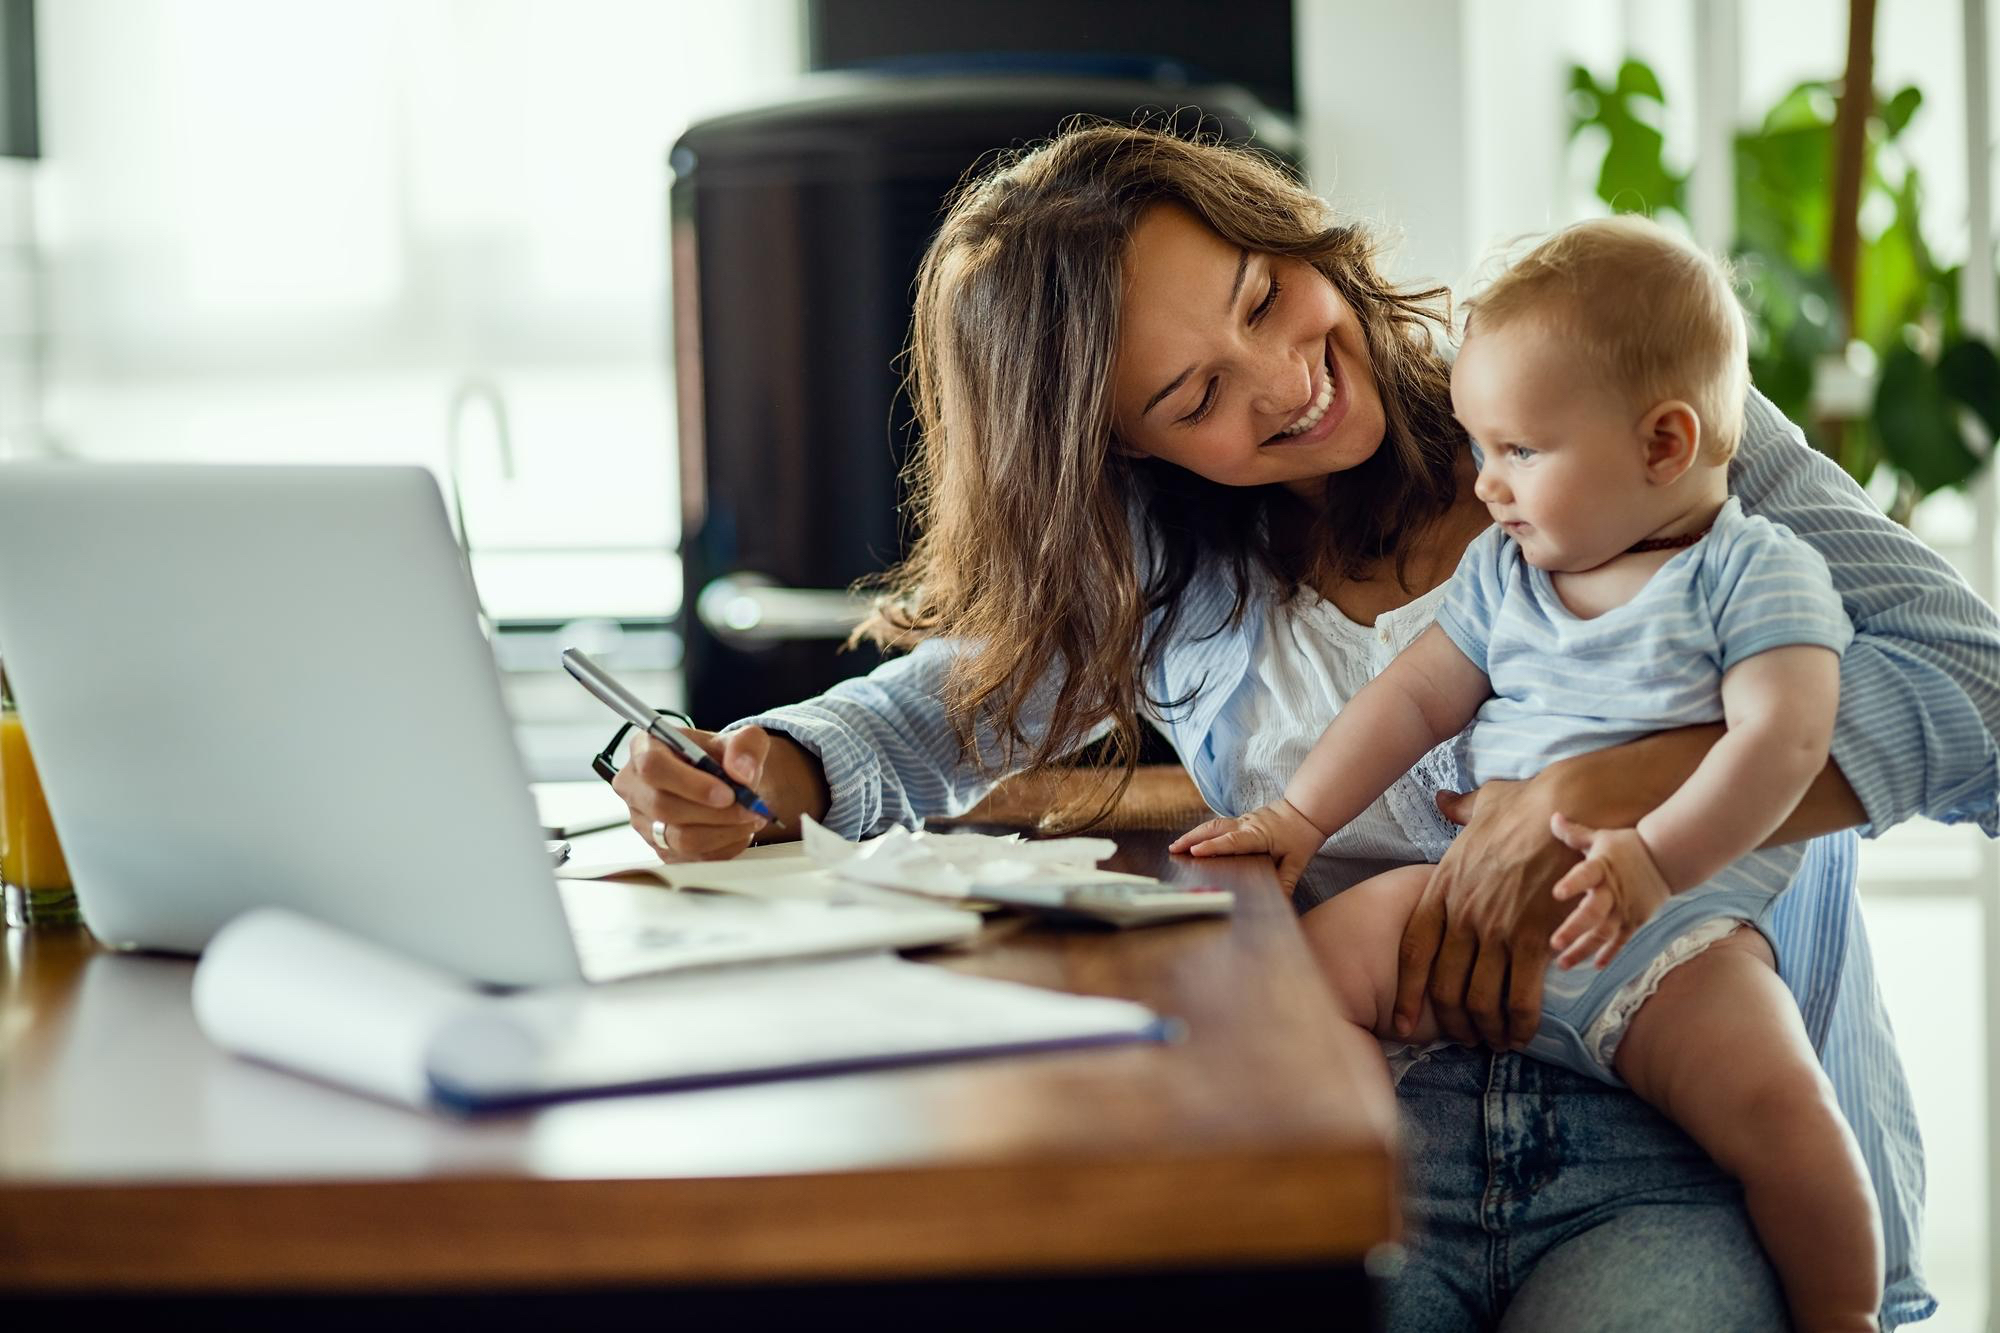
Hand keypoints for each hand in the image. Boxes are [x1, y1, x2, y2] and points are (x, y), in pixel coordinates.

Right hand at [612, 725, 770, 861]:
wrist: (728, 784)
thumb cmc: (726, 757)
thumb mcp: (744, 739)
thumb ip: (747, 745)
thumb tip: (741, 772)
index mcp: (645, 746)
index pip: (653, 766)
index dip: (690, 783)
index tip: (728, 793)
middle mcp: (635, 785)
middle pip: (664, 807)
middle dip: (715, 812)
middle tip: (750, 808)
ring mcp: (644, 821)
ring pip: (679, 838)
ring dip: (724, 832)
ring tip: (751, 818)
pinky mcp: (660, 848)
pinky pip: (691, 857)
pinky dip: (723, 847)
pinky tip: (739, 831)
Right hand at [1169, 799, 1324, 893]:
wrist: (1307, 810)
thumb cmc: (1302, 836)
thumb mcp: (1298, 862)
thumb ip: (1287, 881)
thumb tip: (1280, 901)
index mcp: (1259, 835)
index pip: (1232, 841)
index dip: (1213, 847)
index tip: (1195, 851)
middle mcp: (1247, 825)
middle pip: (1214, 829)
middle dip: (1192, 838)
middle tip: (1174, 849)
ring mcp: (1243, 820)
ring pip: (1213, 825)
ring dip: (1194, 834)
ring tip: (1176, 846)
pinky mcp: (1242, 820)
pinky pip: (1219, 825)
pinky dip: (1203, 832)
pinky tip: (1193, 841)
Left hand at [1391, 778, 1578, 1049]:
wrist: (1570, 806)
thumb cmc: (1528, 805)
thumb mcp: (1481, 804)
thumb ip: (1458, 810)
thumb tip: (1442, 800)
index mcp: (1442, 888)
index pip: (1412, 952)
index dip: (1407, 993)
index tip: (1403, 1022)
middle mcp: (1462, 914)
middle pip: (1444, 986)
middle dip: (1452, 1022)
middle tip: (1465, 1039)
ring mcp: (1496, 928)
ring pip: (1479, 999)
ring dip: (1487, 1029)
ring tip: (1496, 1042)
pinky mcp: (1533, 938)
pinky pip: (1520, 996)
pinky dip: (1520, 1022)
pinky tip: (1523, 1033)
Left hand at [1546, 815, 1671, 969]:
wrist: (1666, 858)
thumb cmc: (1627, 846)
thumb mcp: (1601, 837)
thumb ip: (1575, 833)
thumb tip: (1553, 817)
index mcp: (1601, 868)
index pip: (1585, 875)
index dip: (1572, 883)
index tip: (1557, 893)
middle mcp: (1613, 891)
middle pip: (1593, 913)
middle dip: (1574, 929)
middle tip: (1554, 944)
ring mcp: (1625, 909)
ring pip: (1603, 933)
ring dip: (1583, 949)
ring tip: (1563, 963)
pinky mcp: (1635, 920)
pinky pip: (1621, 941)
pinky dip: (1609, 953)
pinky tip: (1595, 965)